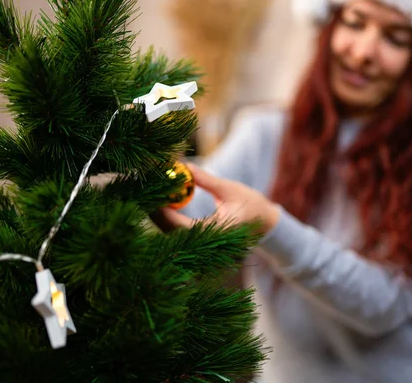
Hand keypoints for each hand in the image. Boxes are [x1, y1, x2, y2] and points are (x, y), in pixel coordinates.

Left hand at [152, 164, 280, 233]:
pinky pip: (181, 233)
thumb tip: (184, 166)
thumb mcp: (229, 189)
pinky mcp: (202, 242)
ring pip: (175, 235)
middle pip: (174, 233)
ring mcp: (205, 246)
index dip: (166, 213)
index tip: (155, 196)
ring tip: (152, 198)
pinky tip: (164, 205)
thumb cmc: (252, 205)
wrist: (266, 224)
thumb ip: (206, 180)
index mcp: (218, 232)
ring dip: (162, 217)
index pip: (183, 227)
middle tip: (145, 195)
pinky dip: (170, 220)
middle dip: (158, 215)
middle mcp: (209, 243)